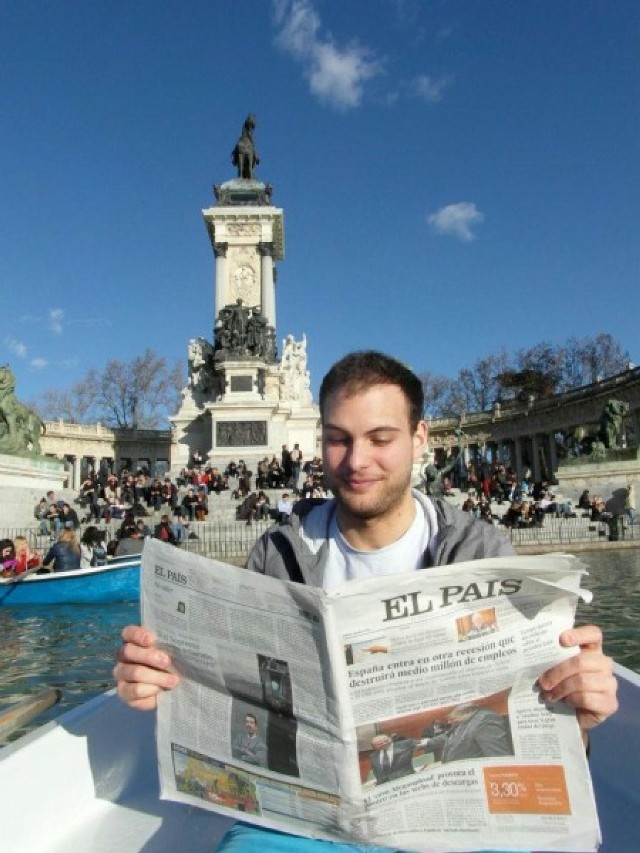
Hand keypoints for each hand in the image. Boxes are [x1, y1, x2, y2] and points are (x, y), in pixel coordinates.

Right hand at [113, 625, 179, 710]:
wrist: (167, 688)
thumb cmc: (169, 662)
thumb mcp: (170, 651)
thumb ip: (169, 644)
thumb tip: (178, 642)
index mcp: (132, 641)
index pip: (128, 633)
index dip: (138, 635)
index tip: (152, 640)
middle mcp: (123, 657)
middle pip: (129, 652)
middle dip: (149, 656)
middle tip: (168, 662)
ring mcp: (121, 675)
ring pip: (135, 672)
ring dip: (157, 677)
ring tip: (173, 680)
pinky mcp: (124, 692)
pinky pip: (135, 691)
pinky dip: (151, 690)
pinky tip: (161, 690)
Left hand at [538, 625, 617, 741]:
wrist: (571, 715)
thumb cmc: (561, 685)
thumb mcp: (556, 669)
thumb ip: (551, 659)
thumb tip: (530, 653)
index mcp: (592, 650)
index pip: (594, 634)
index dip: (579, 634)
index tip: (561, 639)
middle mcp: (604, 664)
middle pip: (581, 660)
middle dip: (557, 671)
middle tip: (542, 682)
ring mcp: (610, 684)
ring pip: (582, 680)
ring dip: (561, 688)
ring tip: (548, 695)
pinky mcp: (610, 703)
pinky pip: (587, 698)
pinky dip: (571, 700)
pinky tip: (565, 702)